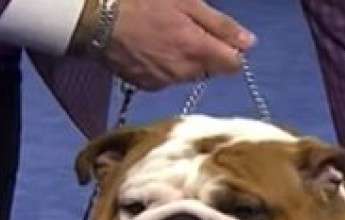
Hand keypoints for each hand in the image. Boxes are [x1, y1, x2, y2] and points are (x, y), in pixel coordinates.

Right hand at [76, 0, 256, 90]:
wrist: (96, 17)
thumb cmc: (141, 2)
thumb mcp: (186, 2)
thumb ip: (220, 25)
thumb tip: (249, 43)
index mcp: (197, 50)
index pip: (234, 65)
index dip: (230, 50)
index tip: (218, 36)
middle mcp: (183, 72)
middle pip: (210, 70)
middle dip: (204, 53)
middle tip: (183, 28)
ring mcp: (163, 82)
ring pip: (188, 75)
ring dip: (183, 60)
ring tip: (163, 36)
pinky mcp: (145, 86)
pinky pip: (166, 79)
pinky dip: (164, 66)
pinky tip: (149, 48)